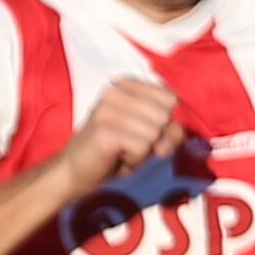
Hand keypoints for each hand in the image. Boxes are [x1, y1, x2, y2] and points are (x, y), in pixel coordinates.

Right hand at [60, 78, 180, 194]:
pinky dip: (135, 159)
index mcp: (127, 85)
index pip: (171, 99)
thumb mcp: (151, 136)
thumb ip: (171, 130)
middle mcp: (115, 91)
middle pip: (165, 116)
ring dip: (144, 150)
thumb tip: (176, 133)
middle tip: (130, 142)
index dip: (165, 122)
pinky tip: (118, 156)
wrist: (78, 169)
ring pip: (155, 133)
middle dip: (155, 138)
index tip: (142, 129)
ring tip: (123, 149)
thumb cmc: (118, 150)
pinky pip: (143, 147)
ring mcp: (107, 108)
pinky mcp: (104, 129)